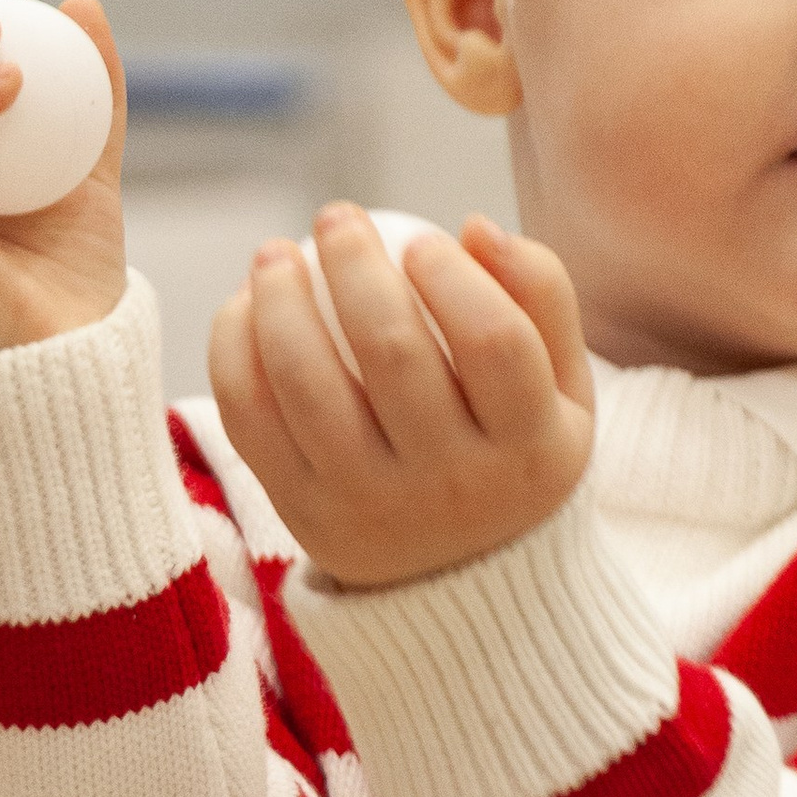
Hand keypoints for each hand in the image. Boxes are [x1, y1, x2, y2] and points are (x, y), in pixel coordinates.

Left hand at [210, 204, 594, 587]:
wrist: (462, 579)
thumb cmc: (511, 450)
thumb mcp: (562, 390)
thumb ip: (540, 299)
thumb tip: (472, 227)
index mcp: (531, 446)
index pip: (495, 343)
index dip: (453, 276)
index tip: (420, 239)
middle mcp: (454, 484)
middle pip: (395, 353)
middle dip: (354, 264)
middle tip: (337, 217)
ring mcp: (372, 504)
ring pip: (309, 384)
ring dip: (280, 301)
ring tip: (276, 255)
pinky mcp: (305, 513)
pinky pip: (252, 420)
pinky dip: (234, 352)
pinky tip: (246, 307)